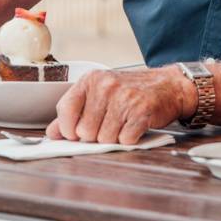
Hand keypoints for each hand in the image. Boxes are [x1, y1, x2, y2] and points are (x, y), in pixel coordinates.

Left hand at [47, 67, 192, 144]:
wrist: (168, 86)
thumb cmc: (131, 92)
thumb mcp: (99, 94)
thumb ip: (73, 113)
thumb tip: (52, 133)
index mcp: (91, 80)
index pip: (65, 110)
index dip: (68, 128)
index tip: (76, 132)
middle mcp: (106, 86)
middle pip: (85, 131)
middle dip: (95, 135)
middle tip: (108, 124)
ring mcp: (124, 98)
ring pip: (104, 138)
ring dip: (113, 138)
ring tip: (122, 124)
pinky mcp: (141, 112)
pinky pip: (125, 140)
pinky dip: (129, 139)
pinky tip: (134, 127)